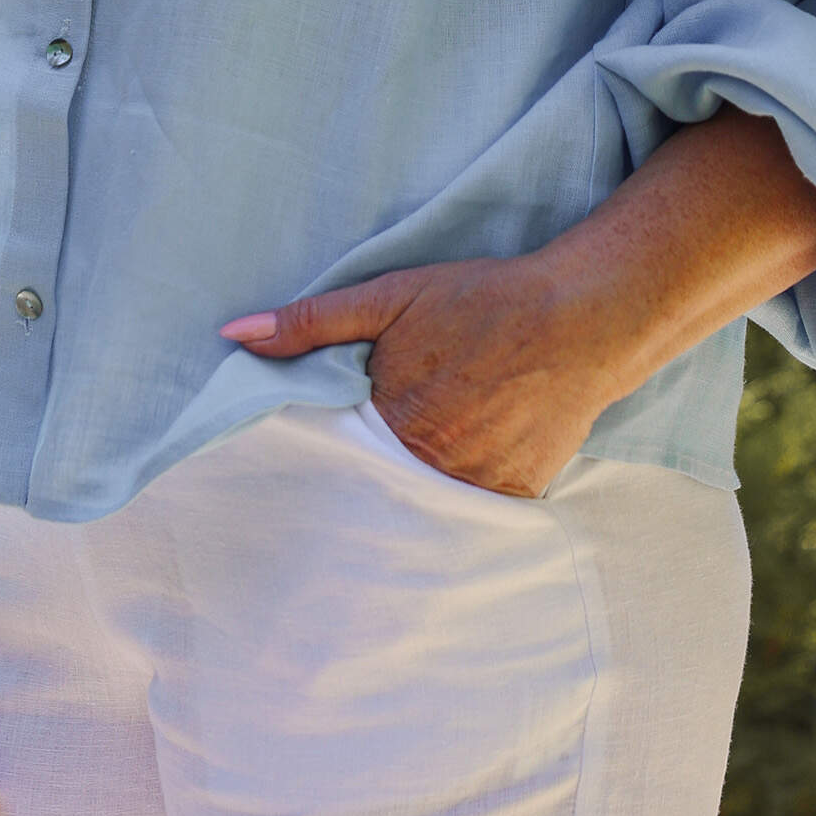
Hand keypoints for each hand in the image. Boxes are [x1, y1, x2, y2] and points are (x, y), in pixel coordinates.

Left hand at [219, 109, 815, 500]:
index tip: (292, 475)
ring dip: (401, 504)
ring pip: (418, 512)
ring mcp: (479, 490)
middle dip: (354, 492)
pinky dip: (449, 506)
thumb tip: (233, 334)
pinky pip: (466, 517)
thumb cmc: (482, 302)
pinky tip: (442, 491)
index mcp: (393, 424)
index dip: (315, 464)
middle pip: (374, 495)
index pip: (331, 464)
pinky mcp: (515, 500)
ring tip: (386, 500)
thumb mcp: (389, 297)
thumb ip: (310, 322)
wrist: (582, 318)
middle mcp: (435, 468)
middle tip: (335, 497)